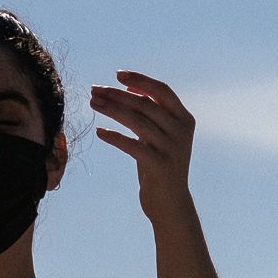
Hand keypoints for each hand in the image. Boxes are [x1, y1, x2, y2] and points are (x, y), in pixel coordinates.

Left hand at [90, 70, 197, 225]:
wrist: (170, 203)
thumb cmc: (160, 165)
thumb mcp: (159, 135)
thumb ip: (150, 112)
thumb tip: (128, 88)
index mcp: (184, 119)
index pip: (162, 90)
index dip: (140, 79)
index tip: (117, 74)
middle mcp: (181, 131)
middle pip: (145, 104)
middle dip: (117, 94)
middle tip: (94, 90)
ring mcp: (172, 148)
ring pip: (136, 121)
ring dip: (111, 110)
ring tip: (92, 104)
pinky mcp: (160, 165)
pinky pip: (132, 145)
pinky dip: (114, 137)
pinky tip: (99, 132)